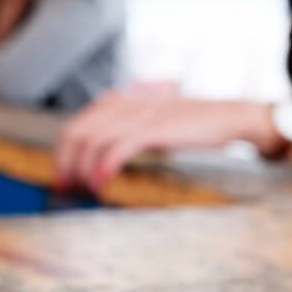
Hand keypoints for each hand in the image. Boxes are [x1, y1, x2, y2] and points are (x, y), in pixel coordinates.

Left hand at [55, 92, 277, 191]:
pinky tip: (102, 182)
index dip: (63, 153)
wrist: (230, 116)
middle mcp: (127, 104)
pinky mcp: (155, 128)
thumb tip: (104, 161)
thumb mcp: (154, 124)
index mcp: (123, 100)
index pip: (79, 124)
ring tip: (85, 190)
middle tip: (66, 189)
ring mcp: (141, 114)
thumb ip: (129, 132)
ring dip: (83, 169)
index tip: (62, 179)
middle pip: (78, 131)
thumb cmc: (194, 125)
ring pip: (94, 139)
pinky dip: (105, 165)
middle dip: (66, 163)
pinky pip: (120, 146)